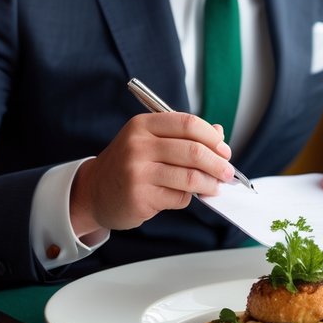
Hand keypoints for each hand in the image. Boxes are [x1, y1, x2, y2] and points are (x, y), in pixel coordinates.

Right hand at [69, 113, 234, 234]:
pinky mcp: (140, 197)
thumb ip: (183, 136)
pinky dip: (188, 198)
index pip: (187, 124)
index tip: (224, 150)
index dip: (211, 138)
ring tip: (214, 187)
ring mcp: (137, 173)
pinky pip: (179, 197)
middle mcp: (138, 146)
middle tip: (227, 172)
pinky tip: (184, 195)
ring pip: (190, 177)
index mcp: (142, 125)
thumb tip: (219, 134)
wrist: (95, 192)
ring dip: (209, 184)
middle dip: (217, 163)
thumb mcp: (150, 140)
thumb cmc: (129, 164)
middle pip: (193, 151)